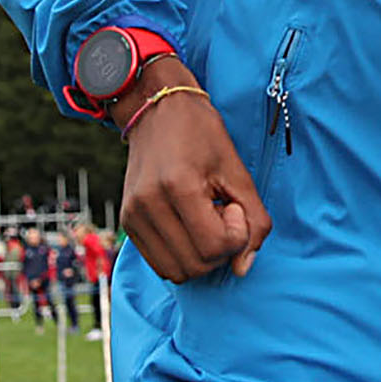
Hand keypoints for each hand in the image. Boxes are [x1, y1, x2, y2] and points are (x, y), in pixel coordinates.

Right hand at [114, 65, 270, 281]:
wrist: (157, 109)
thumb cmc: (201, 134)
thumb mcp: (237, 171)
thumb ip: (254, 220)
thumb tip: (243, 268)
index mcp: (178, 186)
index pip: (215, 246)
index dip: (236, 234)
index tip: (233, 205)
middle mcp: (148, 204)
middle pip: (197, 265)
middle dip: (220, 249)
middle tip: (220, 213)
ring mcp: (132, 215)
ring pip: (177, 271)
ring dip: (200, 256)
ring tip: (204, 221)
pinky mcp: (126, 222)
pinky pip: (160, 264)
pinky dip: (181, 255)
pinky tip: (188, 226)